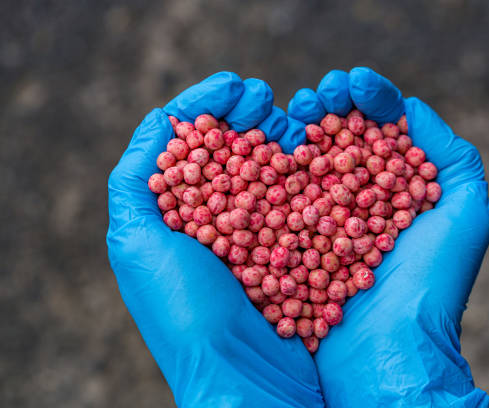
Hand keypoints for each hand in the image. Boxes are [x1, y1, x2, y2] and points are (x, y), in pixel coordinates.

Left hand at [106, 72, 323, 407]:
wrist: (246, 380)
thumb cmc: (184, 314)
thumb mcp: (137, 244)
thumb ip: (136, 181)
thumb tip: (161, 119)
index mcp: (175, 216)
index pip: (187, 144)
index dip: (206, 107)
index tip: (232, 84)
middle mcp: (217, 222)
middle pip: (231, 150)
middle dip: (245, 114)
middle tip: (262, 94)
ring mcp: (260, 234)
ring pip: (269, 169)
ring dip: (279, 135)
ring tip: (291, 116)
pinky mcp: (295, 249)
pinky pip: (302, 201)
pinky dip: (309, 171)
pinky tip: (314, 150)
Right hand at [287, 68, 488, 406]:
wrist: (389, 353)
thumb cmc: (433, 284)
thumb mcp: (465, 215)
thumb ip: (453, 158)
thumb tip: (411, 109)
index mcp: (398, 192)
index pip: (381, 131)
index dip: (368, 100)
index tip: (353, 83)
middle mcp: (358, 203)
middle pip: (340, 140)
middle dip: (328, 107)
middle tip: (316, 94)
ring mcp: (322, 222)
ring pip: (307, 162)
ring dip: (298, 128)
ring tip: (293, 110)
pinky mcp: (291, 242)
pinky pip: (279, 199)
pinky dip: (272, 166)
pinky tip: (271, 143)